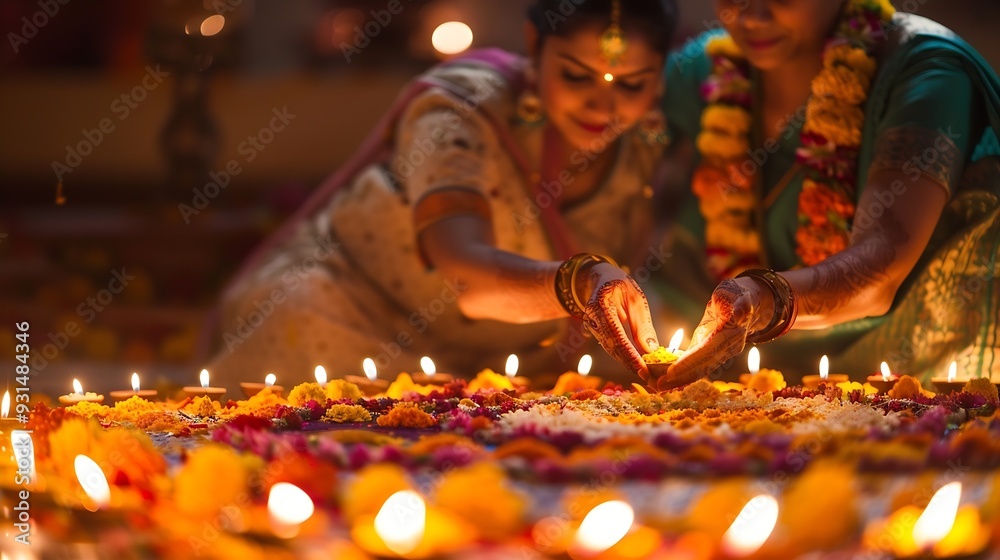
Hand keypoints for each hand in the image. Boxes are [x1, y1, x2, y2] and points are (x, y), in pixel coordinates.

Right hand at [581, 264, 659, 377]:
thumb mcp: (636, 299)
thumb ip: (642, 325)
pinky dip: (625, 358)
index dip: (630, 355)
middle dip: (632, 366)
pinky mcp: (596, 334)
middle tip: (651, 380)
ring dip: (629, 365)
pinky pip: (611, 348)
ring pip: (612, 351)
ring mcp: (592, 328)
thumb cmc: (620, 285)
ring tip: (649, 377)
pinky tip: (639, 367)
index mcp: (601, 306)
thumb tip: (653, 351)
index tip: (644, 370)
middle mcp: (592, 319)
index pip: (617, 336)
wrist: (599, 280)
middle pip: (613, 348)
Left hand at [651, 277, 768, 390]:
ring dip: (680, 380)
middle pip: (702, 367)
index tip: (670, 372)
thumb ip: (739, 305)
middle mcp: (728, 349)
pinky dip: (683, 374)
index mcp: (731, 335)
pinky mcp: (713, 353)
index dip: (689, 362)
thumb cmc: (739, 295)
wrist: (747, 303)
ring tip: (659, 386)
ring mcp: (722, 354)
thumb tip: (739, 313)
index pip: (706, 352)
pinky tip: (667, 379)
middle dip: (681, 377)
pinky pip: (698, 366)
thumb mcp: (737, 294)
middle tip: (659, 385)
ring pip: (700, 371)